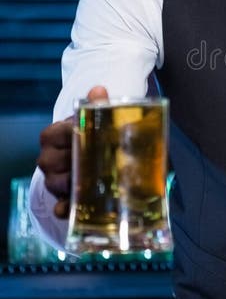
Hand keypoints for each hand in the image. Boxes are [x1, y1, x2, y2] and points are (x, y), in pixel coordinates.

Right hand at [37, 85, 108, 219]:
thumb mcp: (96, 121)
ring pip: (58, 184)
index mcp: (52, 135)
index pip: (60, 134)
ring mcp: (52, 181)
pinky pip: (60, 207)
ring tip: (100, 182)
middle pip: (57, 162)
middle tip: (105, 161)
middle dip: (80, 161)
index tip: (97, 137)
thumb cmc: (93, 136)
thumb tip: (98, 90)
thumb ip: (97, 106)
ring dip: (78, 184)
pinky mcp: (62, 200)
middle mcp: (46, 158)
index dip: (78, 136)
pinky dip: (67, 208)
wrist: (95, 157)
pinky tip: (78, 207)